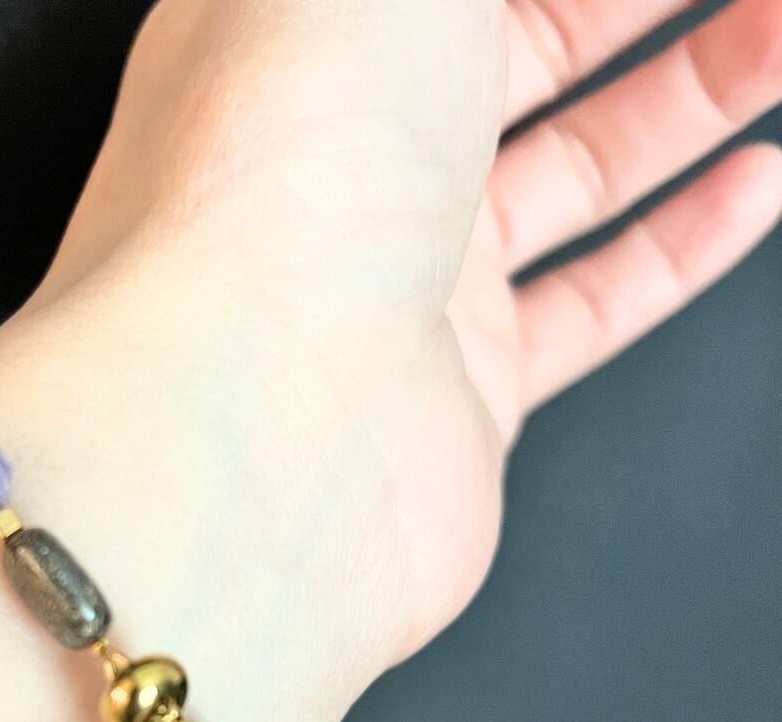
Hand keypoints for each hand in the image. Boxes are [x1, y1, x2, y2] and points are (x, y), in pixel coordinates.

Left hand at [0, 0, 781, 670]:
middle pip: (518, 58)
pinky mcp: (456, 391)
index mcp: (292, 35)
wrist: (260, 412)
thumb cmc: (277, 173)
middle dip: (638, 4)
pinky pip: (583, 305)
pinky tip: (751, 190)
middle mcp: (340, 166)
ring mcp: (398, 284)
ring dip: (687, 101)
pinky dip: (673, 248)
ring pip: (568, 175)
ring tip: (780, 41)